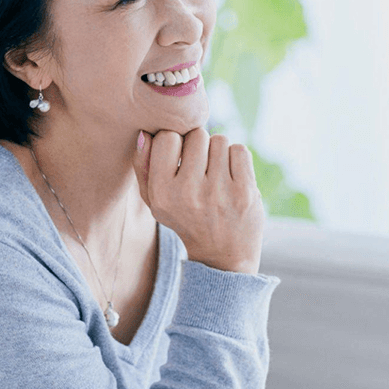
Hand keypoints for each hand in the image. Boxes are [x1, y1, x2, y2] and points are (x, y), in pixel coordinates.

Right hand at [133, 128, 264, 273]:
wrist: (221, 255)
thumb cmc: (184, 219)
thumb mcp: (154, 200)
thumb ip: (142, 166)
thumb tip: (146, 133)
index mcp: (162, 194)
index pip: (167, 137)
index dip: (175, 142)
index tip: (179, 157)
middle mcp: (189, 193)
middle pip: (196, 135)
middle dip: (199, 146)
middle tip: (200, 167)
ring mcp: (219, 192)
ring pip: (219, 140)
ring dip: (218, 152)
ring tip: (215, 174)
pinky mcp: (245, 191)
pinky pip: (239, 150)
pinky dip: (236, 158)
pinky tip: (231, 177)